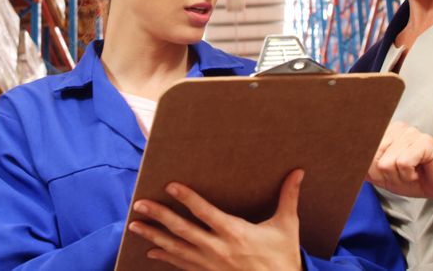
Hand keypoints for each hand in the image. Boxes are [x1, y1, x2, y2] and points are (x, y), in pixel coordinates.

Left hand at [127, 169, 304, 270]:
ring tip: (134, 226)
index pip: (206, 212)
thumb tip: (298, 171)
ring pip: (176, 248)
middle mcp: (218, 248)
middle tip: (139, 204)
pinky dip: (165, 257)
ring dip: (154, 236)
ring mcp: (210, 264)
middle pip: (182, 230)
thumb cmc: (283, 257)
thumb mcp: (287, 226)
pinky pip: (181, 265)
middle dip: (159, 216)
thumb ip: (288, 197)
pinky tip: (151, 250)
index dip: (187, 198)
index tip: (170, 185)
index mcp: (236, 233)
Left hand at [368, 121, 432, 203]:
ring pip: (388, 163)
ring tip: (412, 173)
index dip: (371, 168)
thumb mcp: (381, 175)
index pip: (363, 149)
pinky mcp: (424, 141)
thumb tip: (346, 162)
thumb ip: (364, 166)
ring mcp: (411, 132)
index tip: (384, 172)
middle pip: (374, 159)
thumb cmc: (412, 178)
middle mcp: (396, 128)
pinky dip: (409, 175)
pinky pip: (403, 163)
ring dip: (400, 176)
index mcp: (385, 133)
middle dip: (386, 174)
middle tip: (402, 174)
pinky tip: (418, 172)